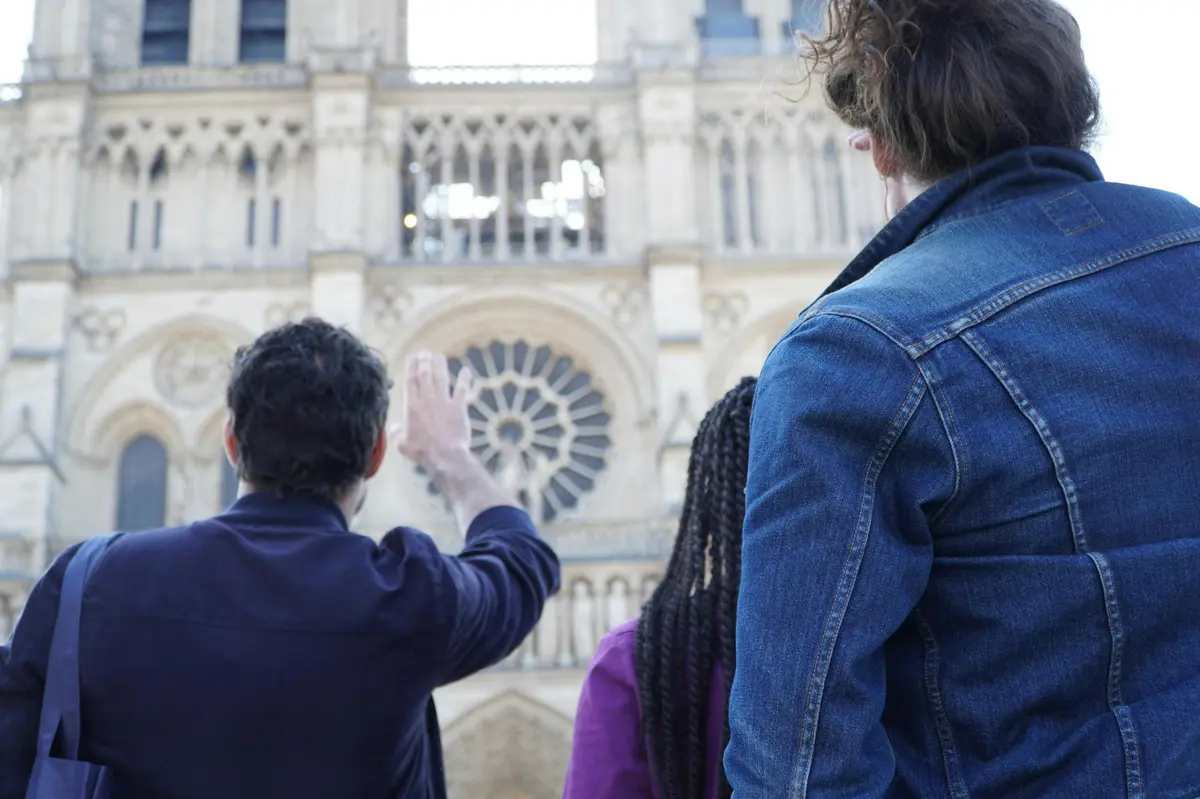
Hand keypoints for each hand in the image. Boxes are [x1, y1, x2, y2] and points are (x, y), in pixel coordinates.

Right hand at [391, 351, 473, 472]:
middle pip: (425, 375)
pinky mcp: (459, 407)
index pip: (410, 381)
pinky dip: (464, 379)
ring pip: (441, 378)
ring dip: (440, 365)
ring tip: (439, 356)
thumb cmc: (422, 452)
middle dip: (425, 361)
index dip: (411, 367)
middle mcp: (427, 399)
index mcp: (412, 406)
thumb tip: (393, 427)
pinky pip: (462, 389)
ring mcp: (444, 402)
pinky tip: (466, 371)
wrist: (445, 456)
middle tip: (425, 353)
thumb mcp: (402, 445)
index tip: (412, 357)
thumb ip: (395, 434)